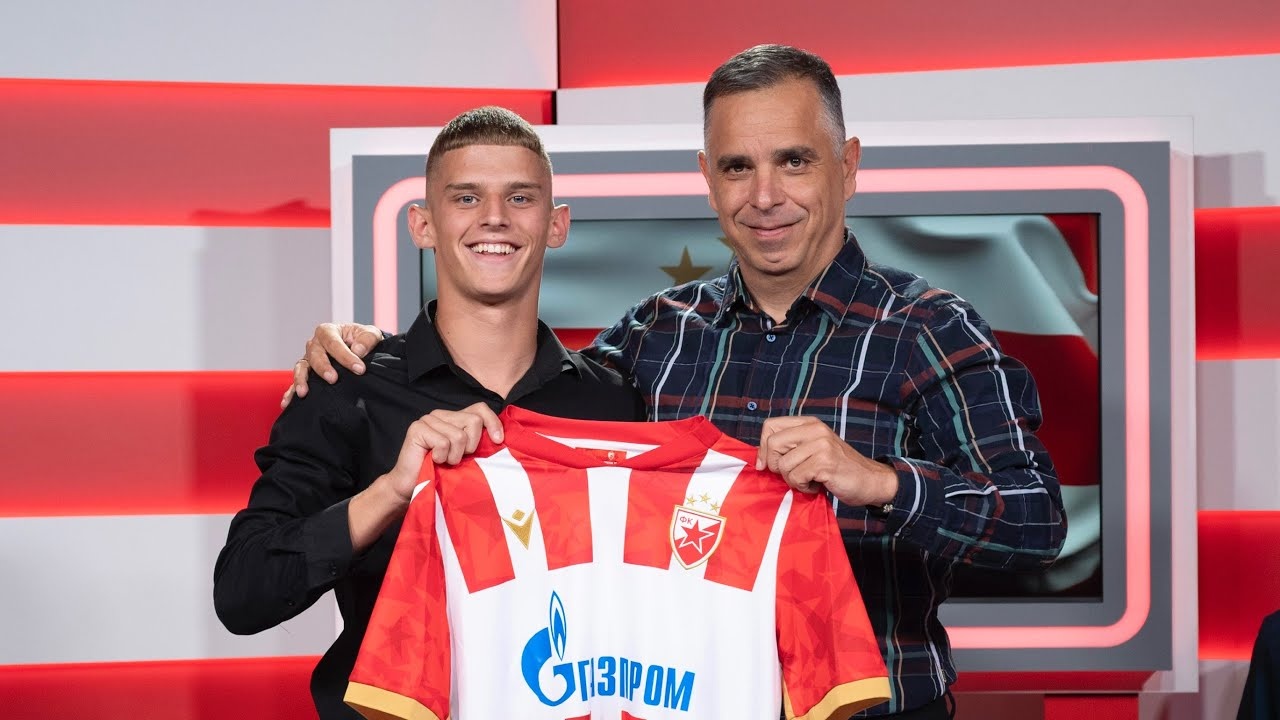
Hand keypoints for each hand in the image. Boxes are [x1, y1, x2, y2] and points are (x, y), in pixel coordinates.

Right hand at [281, 322, 381, 407]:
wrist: (359, 348)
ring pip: (301, 367)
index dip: (345, 356)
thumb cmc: (363, 340)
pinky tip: (288, 402)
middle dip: (323, 367)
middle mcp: (315, 344)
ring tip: (304, 393)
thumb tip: (358, 351)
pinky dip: (291, 391)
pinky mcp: (307, 373)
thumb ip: (367, 339)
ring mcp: (309, 359)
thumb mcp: (371, 334)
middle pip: (315, 355)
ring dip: (301, 380)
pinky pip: (296, 381)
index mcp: (328, 331)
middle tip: (333, 379)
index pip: (334, 343)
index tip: (359, 369)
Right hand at [379, 403, 505, 500]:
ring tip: (443, 462)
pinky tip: (433, 460)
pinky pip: (444, 442)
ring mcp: (428, 419)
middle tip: (457, 458)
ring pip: (459, 435)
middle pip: (473, 421)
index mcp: (455, 418)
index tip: (498, 441)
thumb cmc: (441, 474)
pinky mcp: (417, 429)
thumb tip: (500, 438)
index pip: (480, 409)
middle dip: (471, 446)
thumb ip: (478, 442)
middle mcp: (441, 414)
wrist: (412, 488)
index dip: (492, 423)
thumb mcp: (466, 456)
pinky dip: (442, 457)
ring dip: (454, 456)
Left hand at [756, 416, 897, 506]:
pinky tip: (817, 485)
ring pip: (784, 464)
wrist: (870, 480)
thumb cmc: (837, 469)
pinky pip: (797, 477)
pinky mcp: (825, 462)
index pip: (769, 425)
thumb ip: (790, 448)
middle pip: (773, 444)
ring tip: (809, 480)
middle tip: (792, 474)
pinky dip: (803, 487)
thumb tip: (760, 460)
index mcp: (808, 423)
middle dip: (776, 466)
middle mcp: (815, 429)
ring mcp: (821, 444)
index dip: (763, 448)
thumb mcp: (812, 450)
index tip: (767, 465)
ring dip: (792, 480)